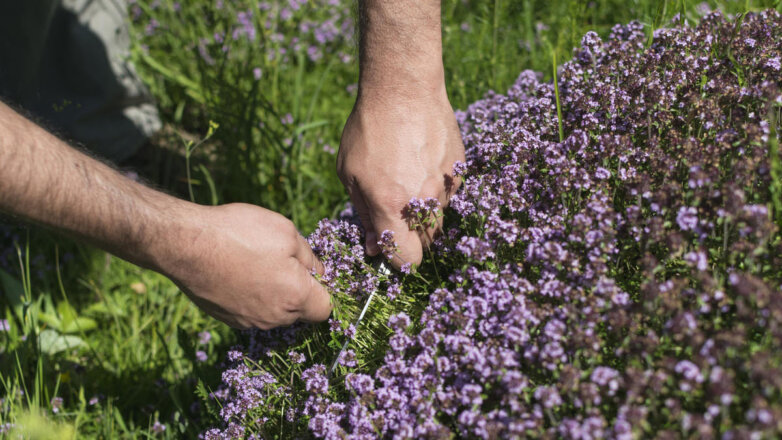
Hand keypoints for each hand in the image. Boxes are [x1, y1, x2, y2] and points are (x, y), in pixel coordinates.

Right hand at [160, 203, 331, 329]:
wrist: (186, 245)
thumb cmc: (240, 234)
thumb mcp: (286, 232)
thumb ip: (309, 257)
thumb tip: (318, 271)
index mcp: (296, 297)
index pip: (326, 307)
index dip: (324, 289)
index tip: (313, 271)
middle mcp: (275, 317)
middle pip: (300, 311)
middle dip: (298, 290)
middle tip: (281, 261)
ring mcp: (249, 322)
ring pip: (274, 312)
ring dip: (273, 293)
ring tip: (255, 263)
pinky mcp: (228, 319)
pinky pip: (250, 311)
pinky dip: (250, 296)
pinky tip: (237, 272)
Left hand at [337, 87, 464, 267]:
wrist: (404, 88)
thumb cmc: (368, 129)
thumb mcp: (349, 173)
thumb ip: (365, 215)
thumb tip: (374, 247)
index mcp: (391, 206)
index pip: (407, 260)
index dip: (399, 262)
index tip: (392, 252)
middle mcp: (423, 201)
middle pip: (427, 245)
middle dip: (412, 240)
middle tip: (396, 217)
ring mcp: (446, 186)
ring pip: (440, 222)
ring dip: (425, 217)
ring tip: (408, 186)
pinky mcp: (460, 172)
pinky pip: (450, 197)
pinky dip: (437, 194)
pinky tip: (423, 170)